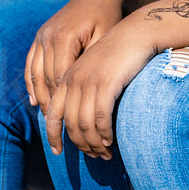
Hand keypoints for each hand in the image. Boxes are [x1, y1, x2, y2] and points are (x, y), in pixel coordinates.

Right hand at [24, 0, 122, 113]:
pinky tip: (35, 101)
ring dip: (40, 98)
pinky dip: (32, 84)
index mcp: (64, 38)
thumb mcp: (106, 39)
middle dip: (52, 105)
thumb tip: (89, 96)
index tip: (73, 122)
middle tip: (58, 128)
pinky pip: (31, 64)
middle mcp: (48, 36)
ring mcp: (41, 35)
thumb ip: (93, 64)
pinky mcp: (40, 35)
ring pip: (35, 74)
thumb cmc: (109, 17)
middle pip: (46, 79)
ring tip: (48, 120)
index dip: (65, 102)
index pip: (60, 78)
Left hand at [42, 21, 156, 159]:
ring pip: (84, 123)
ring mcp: (89, 82)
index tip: (58, 152)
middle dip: (80, 144)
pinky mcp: (106, 83)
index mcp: (67, 78)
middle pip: (69, 123)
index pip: (52, 113)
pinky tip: (110, 140)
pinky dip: (104, 133)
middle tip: (94, 156)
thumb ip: (84, 90)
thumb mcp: (94, 71)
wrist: (136, 34)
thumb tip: (82, 118)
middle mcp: (74, 80)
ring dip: (93, 143)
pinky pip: (101, 117)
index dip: (53, 135)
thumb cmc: (118, 55)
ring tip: (104, 154)